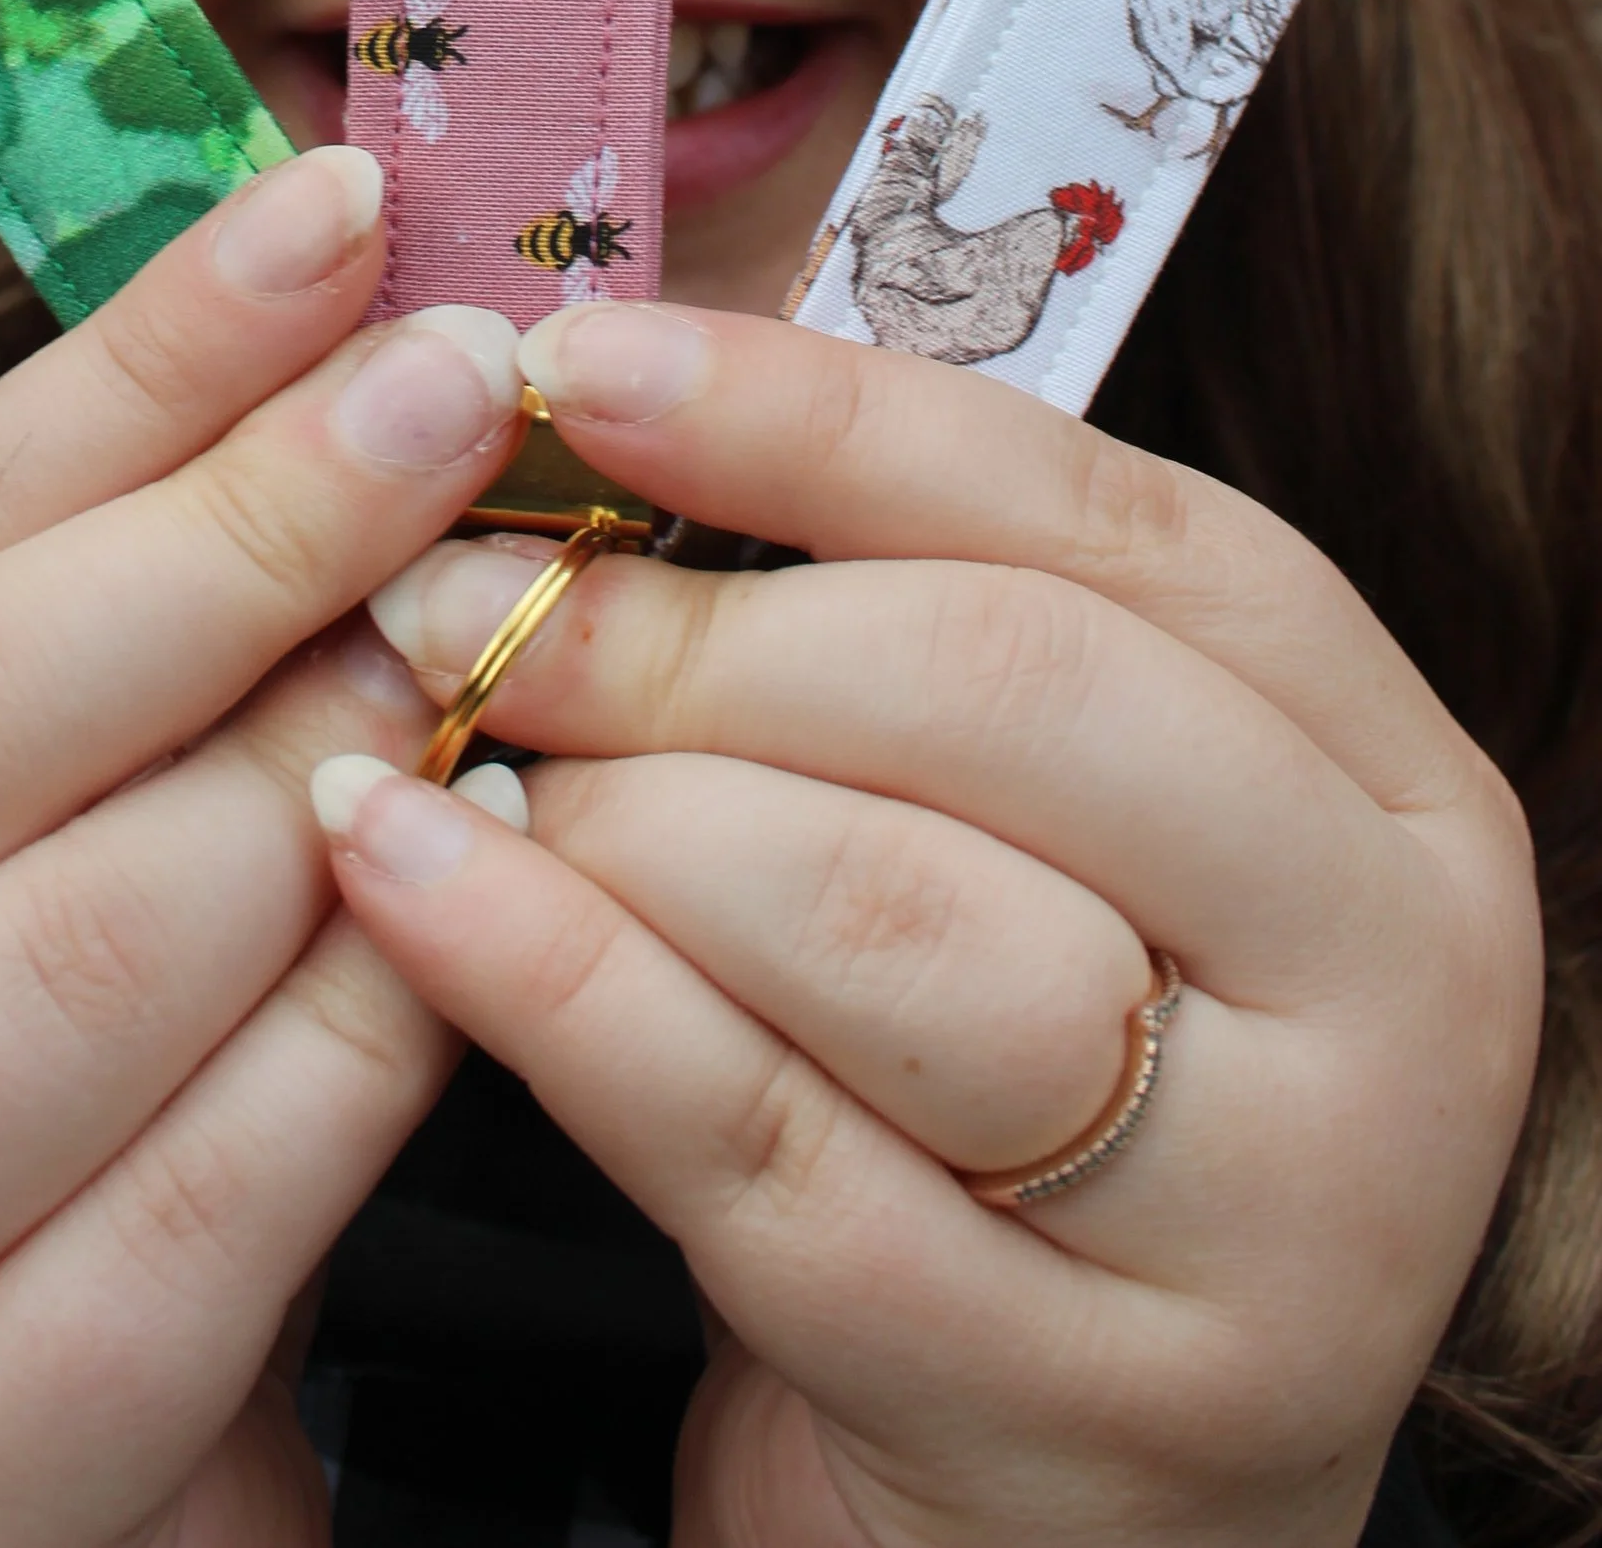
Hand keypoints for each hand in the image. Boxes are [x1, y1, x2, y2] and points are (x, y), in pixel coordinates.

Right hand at [0, 150, 530, 1547]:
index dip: (146, 358)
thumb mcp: (10, 826)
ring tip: (487, 676)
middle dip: (250, 533)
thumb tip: (348, 293)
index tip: (347, 206)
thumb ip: (123, 600)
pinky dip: (374, 1038)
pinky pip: (204, 1207)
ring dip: (331, 787)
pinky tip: (480, 933)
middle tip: (466, 400)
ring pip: (92, 948)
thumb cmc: (36, 1103)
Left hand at [317, 303, 1542, 1547]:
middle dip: (688, 621)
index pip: (1095, 518)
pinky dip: (549, 984)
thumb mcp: (1029, 834)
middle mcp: (1389, 986)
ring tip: (436, 735)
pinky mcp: (1075, 1420)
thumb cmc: (1008, 1081)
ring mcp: (1267, 1229)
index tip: (571, 356)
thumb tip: (595, 378)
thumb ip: (890, 617)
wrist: (1062, 1512)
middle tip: (457, 586)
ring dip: (617, 804)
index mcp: (1382, 778)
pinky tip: (400, 877)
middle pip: (1006, 696)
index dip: (811, 417)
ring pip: (893, 920)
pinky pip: (765, 1149)